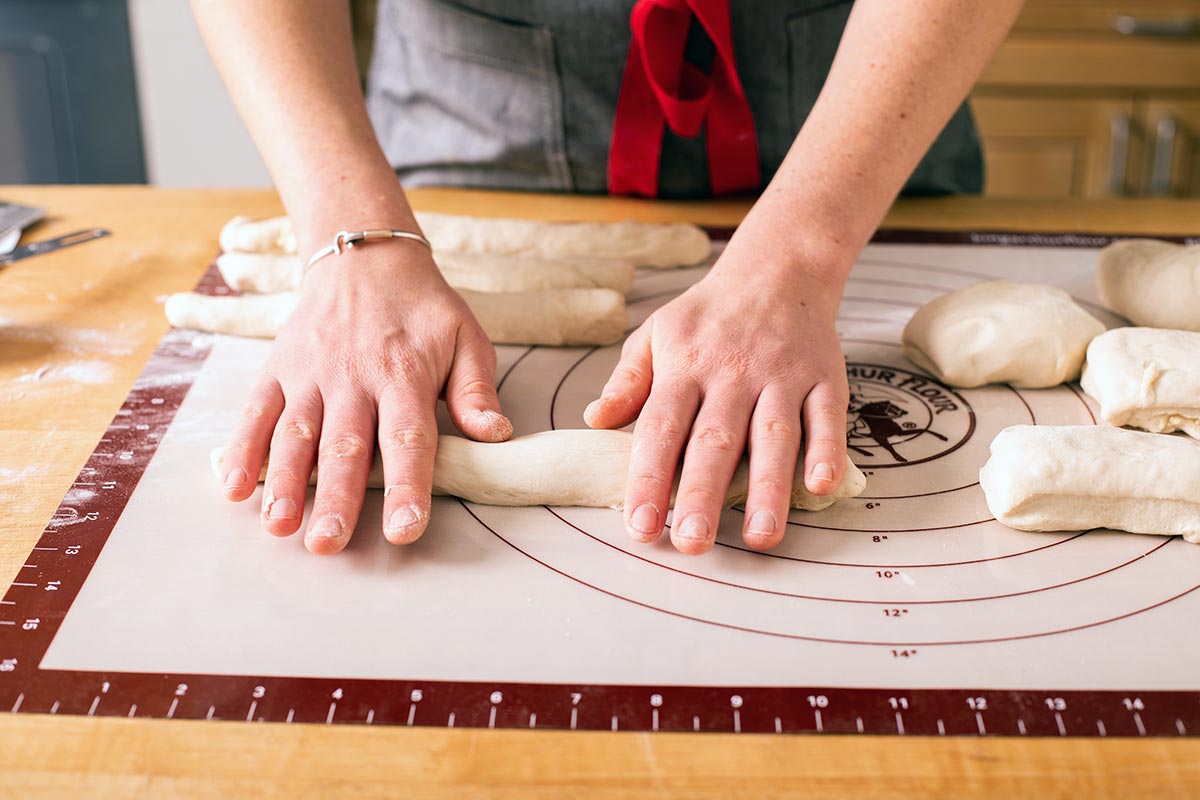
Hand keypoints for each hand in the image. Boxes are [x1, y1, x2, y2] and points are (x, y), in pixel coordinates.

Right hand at [217, 242, 511, 554]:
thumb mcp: (464, 338)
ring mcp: (310, 374)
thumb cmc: (422, 309)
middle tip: (327, 545)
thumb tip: (497, 435)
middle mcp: (353, 377)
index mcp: (404, 374)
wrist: (364, 257)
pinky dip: (241, 450)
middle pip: (344, 446)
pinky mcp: (278, 370)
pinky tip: (234, 489)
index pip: (407, 439)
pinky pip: (256, 412)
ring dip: (284, 483)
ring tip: (278, 526)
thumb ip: (476, 391)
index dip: (408, 486)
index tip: (405, 531)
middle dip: (335, 499)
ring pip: (295, 434)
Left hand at [585, 233, 850, 554]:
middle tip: (692, 544)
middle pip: (714, 441)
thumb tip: (594, 421)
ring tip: (760, 538)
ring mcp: (781, 375)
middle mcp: (732, 373)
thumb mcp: (656, 334)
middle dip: (701, 495)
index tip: (640, 526)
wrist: (778, 266)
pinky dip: (826, 450)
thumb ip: (628, 380)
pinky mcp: (824, 376)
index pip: (660, 430)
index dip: (648, 480)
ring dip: (767, 489)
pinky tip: (818, 486)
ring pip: (773, 435)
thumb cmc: (708, 314)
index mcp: (684, 366)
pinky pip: (826, 416)